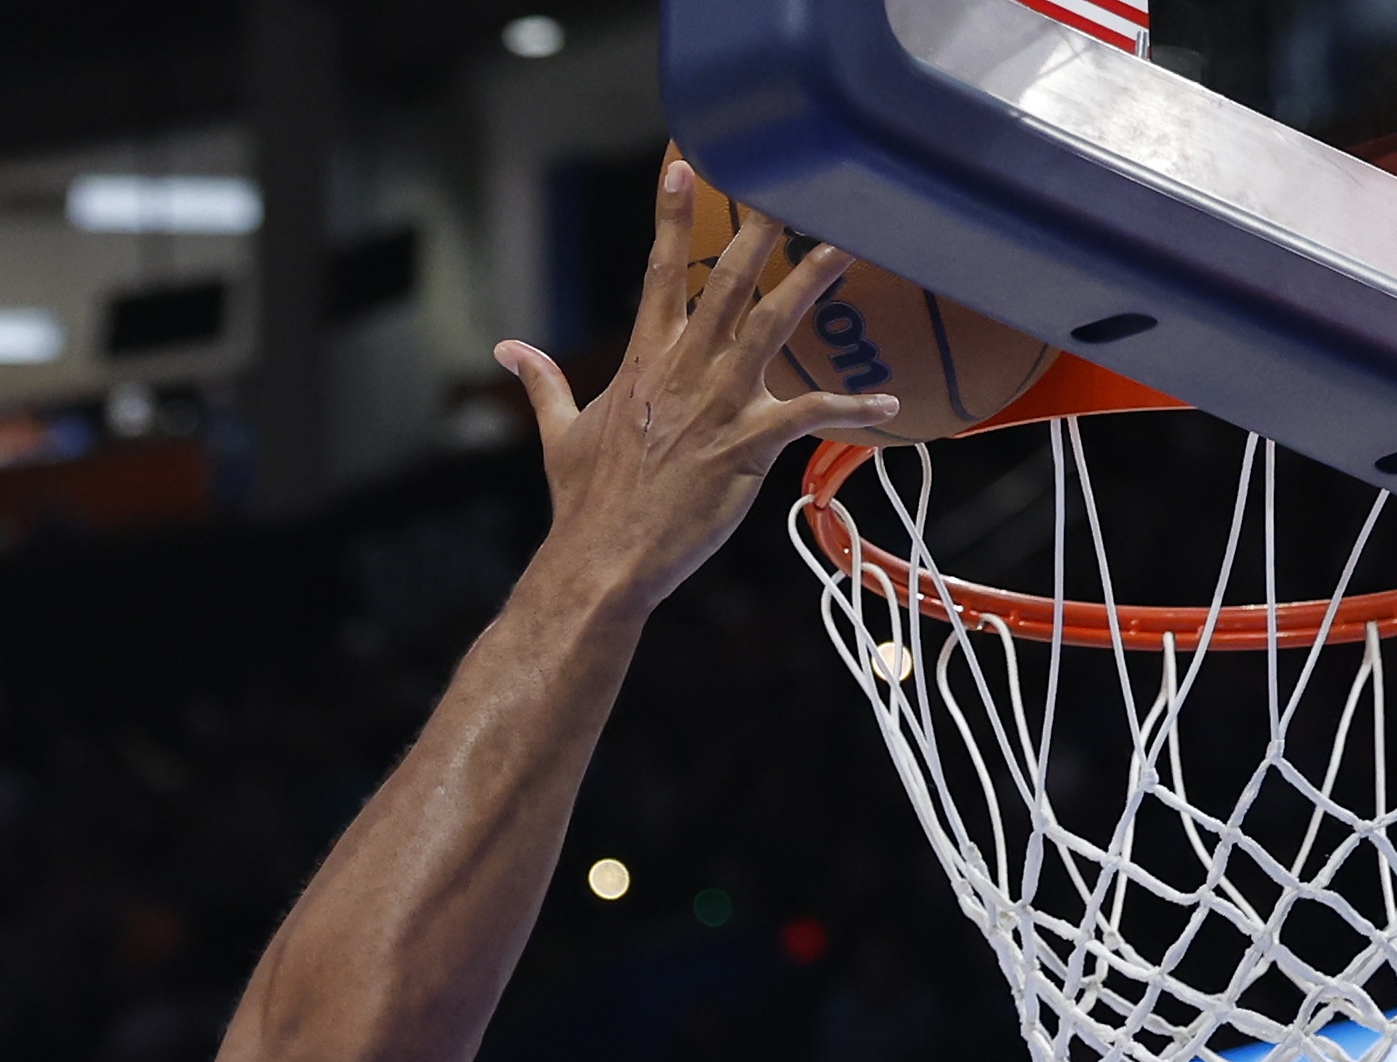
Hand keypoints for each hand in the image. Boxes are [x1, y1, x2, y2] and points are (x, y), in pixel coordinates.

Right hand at [494, 154, 900, 619]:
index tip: (684, 166)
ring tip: (848, 246)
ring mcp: (716, 405)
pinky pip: (807, 416)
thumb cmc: (584, 503)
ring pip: (770, 326)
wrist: (602, 560)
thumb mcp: (560, 433)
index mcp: (644, 360)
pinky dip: (851, 411)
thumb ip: (543, 382)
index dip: (672, 216)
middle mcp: (683, 370)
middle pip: (727, 281)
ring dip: (812, 284)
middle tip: (794, 184)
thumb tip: (507, 350)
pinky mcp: (746, 446)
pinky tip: (888, 407)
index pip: (659, 271)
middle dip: (760, 229)